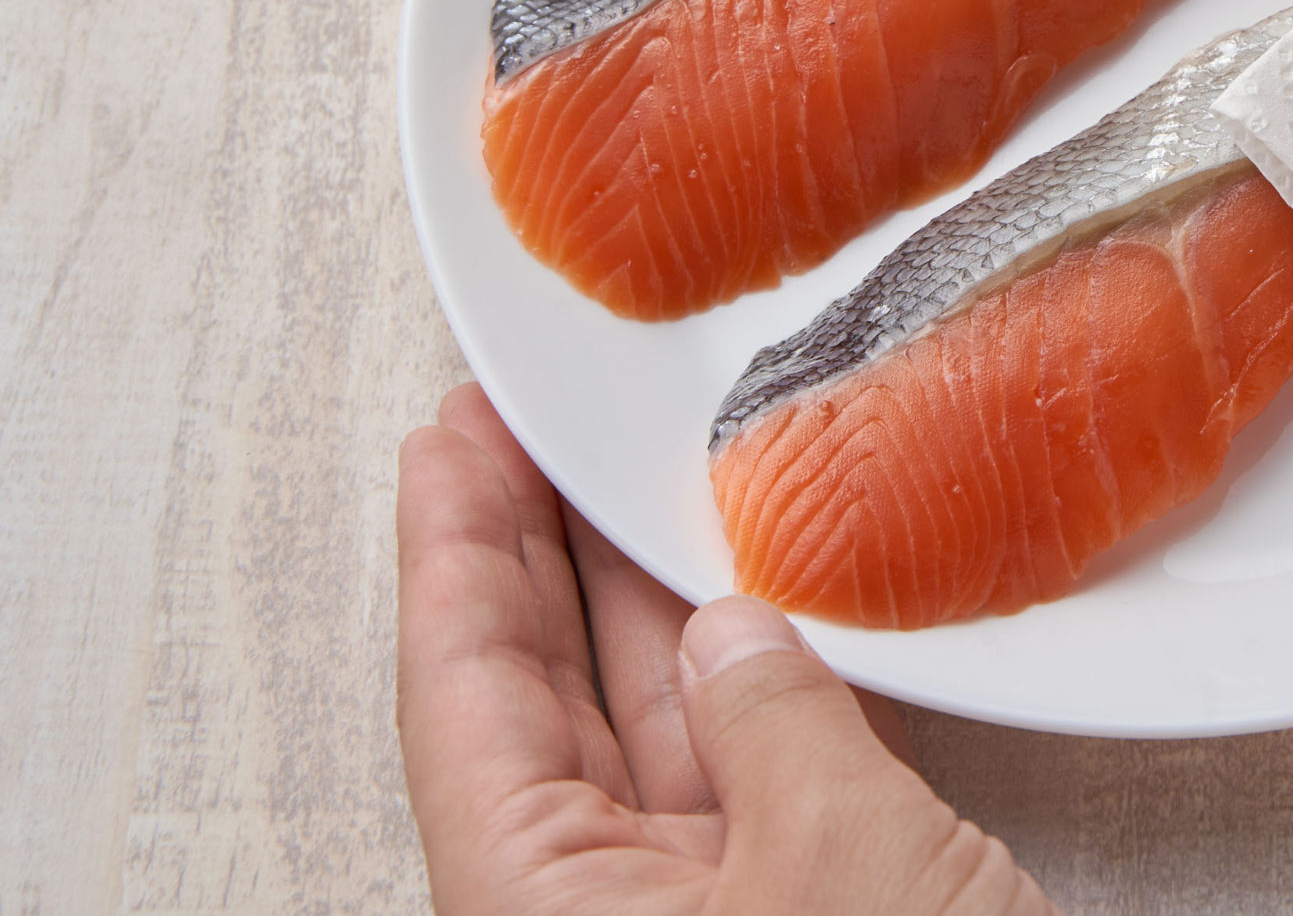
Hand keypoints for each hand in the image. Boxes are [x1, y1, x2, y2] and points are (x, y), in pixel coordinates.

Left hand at [396, 384, 1054, 914]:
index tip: (454, 434)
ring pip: (643, 732)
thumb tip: (730, 630)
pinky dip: (751, 686)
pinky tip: (761, 604)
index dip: (456, 547)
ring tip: (641, 476)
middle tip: (534, 426)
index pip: (463, 694)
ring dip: (647, 604)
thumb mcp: (838, 860)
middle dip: (537, 554)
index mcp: (539, 915)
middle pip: (535, 701)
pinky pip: (742, 780)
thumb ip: (768, 718)